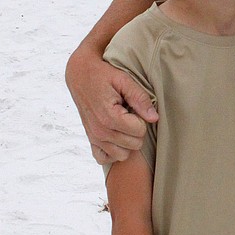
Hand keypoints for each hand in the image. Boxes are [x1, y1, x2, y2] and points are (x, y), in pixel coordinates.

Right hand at [65, 46, 157, 162]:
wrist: (80, 75)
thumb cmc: (102, 76)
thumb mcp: (123, 80)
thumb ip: (139, 98)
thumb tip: (154, 118)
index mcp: (109, 117)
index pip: (139, 131)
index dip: (141, 118)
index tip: (133, 107)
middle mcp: (100, 132)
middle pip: (134, 144)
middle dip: (136, 129)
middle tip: (128, 114)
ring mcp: (94, 138)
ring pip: (123, 155)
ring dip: (127, 141)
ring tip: (123, 123)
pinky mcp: (91, 140)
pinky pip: (105, 159)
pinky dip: (113, 151)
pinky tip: (116, 136)